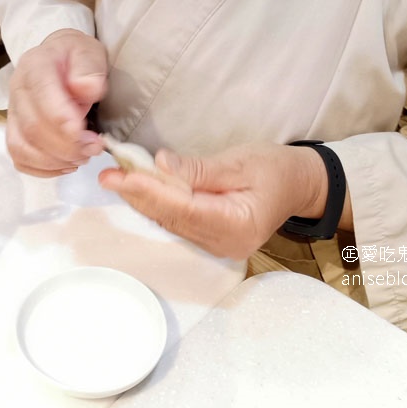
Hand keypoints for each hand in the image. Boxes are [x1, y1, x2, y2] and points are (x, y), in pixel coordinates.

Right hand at [6, 29, 107, 177]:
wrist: (59, 57)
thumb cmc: (76, 57)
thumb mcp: (89, 52)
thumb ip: (89, 68)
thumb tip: (85, 89)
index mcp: (35, 66)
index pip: (42, 97)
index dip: (64, 122)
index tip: (90, 137)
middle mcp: (17, 89)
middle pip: (32, 128)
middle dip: (66, 147)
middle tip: (93, 149)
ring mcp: (12, 112)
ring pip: (21, 147)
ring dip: (54, 161)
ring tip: (81, 157)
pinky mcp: (14, 130)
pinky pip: (19, 158)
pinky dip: (42, 169)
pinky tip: (65, 164)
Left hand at [98, 142, 331, 258]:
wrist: (298, 185)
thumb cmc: (275, 169)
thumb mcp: (241, 162)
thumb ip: (199, 169)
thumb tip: (161, 164)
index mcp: (238, 225)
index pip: (184, 208)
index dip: (150, 191)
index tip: (122, 176)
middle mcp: (225, 243)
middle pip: (172, 218)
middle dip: (138, 196)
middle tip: (108, 176)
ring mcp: (217, 245)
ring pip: (171, 222)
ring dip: (142, 200)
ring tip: (115, 180)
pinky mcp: (211, 239)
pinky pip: (178, 222)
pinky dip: (156, 204)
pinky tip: (137, 190)